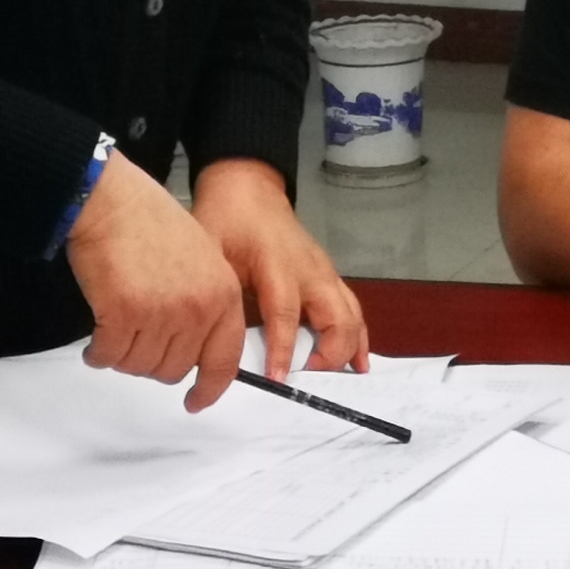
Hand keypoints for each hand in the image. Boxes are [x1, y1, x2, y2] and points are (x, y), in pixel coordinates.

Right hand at [66, 153, 249, 406]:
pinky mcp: (123, 314)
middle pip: (173, 370)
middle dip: (151, 363)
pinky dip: (98, 353)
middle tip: (135, 338)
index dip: (209, 387)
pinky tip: (96, 336)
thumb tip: (195, 351)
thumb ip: (207, 304)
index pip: (224, 360)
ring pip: (139, 367)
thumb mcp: (202, 259)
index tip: (196, 401)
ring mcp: (162, 313)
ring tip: (115, 326)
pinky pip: (108, 357)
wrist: (113, 201)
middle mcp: (198, 308)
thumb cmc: (150, 224)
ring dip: (122, 356)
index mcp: (223, 295)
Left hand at [192, 156, 367, 373]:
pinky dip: (357, 334)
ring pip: (351, 313)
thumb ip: (219, 294)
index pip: (285, 313)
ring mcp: (324, 271)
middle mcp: (310, 270)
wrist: (248, 189)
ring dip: (351, 346)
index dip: (282, 348)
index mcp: (277, 263)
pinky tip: (358, 360)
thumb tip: (214, 344)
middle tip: (308, 379)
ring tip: (347, 377)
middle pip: (336, 316)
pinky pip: (351, 308)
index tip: (277, 378)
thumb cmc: (227, 220)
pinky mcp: (329, 275)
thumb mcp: (211, 252)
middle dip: (330, 352)